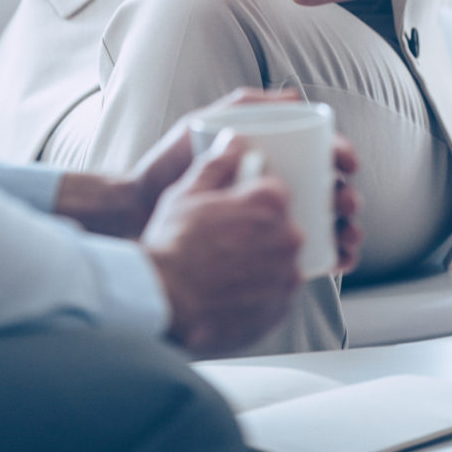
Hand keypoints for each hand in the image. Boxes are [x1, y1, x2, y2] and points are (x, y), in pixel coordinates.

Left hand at [135, 89, 361, 268]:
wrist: (139, 211)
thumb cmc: (171, 163)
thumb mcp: (205, 124)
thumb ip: (244, 105)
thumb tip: (294, 97)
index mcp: (271, 156)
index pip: (318, 153)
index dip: (341, 156)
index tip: (346, 163)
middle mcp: (278, 186)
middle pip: (329, 190)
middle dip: (348, 195)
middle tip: (345, 202)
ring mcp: (273, 219)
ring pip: (326, 225)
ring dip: (348, 228)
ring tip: (349, 234)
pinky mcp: (266, 250)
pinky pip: (309, 254)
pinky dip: (334, 256)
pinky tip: (341, 258)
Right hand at [142, 133, 302, 355]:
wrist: (163, 301)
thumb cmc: (173, 243)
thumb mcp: (188, 192)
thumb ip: (218, 163)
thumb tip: (235, 140)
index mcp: (270, 202)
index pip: (274, 190)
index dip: (249, 197)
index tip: (231, 207)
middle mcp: (288, 237)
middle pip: (280, 225)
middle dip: (257, 229)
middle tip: (224, 240)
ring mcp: (285, 277)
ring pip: (279, 260)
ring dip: (260, 261)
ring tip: (224, 269)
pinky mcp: (279, 311)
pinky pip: (275, 294)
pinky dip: (259, 292)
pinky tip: (230, 291)